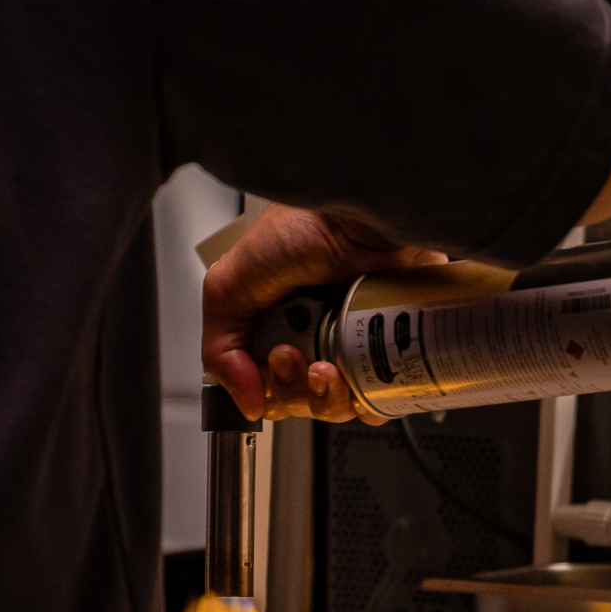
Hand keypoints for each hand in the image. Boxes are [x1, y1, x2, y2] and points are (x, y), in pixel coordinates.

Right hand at [202, 204, 446, 423]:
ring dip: (326, 397)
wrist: (372, 208)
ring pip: (335, 403)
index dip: (262, 388)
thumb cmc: (309, 221)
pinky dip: (369, 401)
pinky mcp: (392, 345)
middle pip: (296, 399)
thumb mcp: (231, 281)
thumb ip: (219, 344)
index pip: (261, 382)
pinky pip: (380, 398)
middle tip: (295, 356)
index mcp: (273, 322)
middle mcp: (311, 334)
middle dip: (291, 389)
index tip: (268, 365)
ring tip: (328, 365)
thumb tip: (245, 399)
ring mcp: (352, 341)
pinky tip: (360, 376)